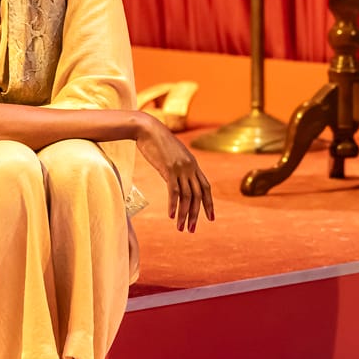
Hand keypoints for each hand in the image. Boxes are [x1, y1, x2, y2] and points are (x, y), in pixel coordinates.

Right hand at [134, 113, 215, 231]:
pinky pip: (173, 191)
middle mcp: (190, 167)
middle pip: (198, 195)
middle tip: (192, 229)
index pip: (206, 187)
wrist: (148, 128)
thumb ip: (177, 168)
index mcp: (193, 164)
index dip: (209, 203)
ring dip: (185, 214)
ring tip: (182, 228)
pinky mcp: (169, 169)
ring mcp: (181, 168)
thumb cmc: (157, 141)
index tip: (210, 217)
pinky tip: (172, 216)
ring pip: (187, 196)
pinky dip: (174, 205)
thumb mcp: (172, 155)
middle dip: (196, 214)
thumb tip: (176, 180)